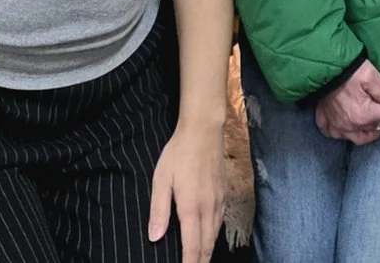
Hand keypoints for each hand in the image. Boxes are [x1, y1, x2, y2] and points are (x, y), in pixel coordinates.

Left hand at [148, 115, 224, 262]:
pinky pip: (220, 221)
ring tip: (201, 260)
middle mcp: (209, 208)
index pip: (193, 246)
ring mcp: (219, 200)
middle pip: (207, 245)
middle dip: (201, 261)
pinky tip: (210, 236)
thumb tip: (155, 237)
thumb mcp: (161, 179)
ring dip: (208, 251)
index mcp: (191, 208)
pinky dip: (215, 235)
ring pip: (215, 234)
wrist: (203, 130)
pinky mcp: (224, 192)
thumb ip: (158, 210)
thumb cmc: (178, 154)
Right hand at [313, 60, 379, 144]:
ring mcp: (336, 126)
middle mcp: (350, 126)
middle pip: (376, 126)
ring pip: (357, 138)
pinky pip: (334, 133)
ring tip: (371, 120)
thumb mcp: (372, 75)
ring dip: (367, 131)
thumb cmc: (348, 70)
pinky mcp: (325, 120)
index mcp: (364, 116)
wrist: (324, 66)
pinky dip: (342, 131)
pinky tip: (347, 124)